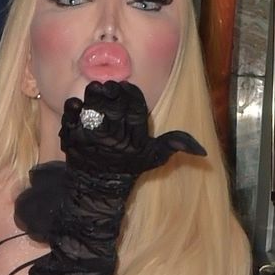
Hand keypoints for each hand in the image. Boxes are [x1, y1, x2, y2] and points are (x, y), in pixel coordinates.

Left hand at [60, 79, 206, 181]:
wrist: (99, 189)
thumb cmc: (128, 168)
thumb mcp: (154, 158)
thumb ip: (174, 145)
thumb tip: (202, 150)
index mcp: (135, 138)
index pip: (136, 107)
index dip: (129, 93)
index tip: (124, 88)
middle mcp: (116, 137)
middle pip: (113, 104)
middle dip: (110, 91)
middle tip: (107, 86)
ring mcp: (92, 139)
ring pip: (92, 108)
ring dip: (91, 96)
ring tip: (93, 91)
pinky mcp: (73, 141)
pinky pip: (72, 119)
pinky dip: (73, 109)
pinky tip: (75, 105)